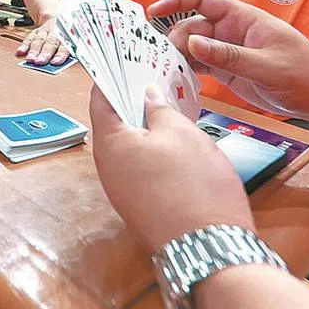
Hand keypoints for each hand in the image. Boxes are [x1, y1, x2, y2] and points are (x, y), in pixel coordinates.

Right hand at [15, 18, 70, 65]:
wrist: (59, 18)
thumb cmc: (68, 35)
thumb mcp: (73, 42)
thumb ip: (68, 53)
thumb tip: (59, 65)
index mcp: (68, 35)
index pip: (65, 46)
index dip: (60, 54)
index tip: (55, 62)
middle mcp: (56, 32)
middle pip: (50, 42)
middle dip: (44, 53)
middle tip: (39, 61)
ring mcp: (45, 31)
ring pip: (39, 40)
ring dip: (33, 50)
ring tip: (29, 59)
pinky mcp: (36, 31)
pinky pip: (29, 37)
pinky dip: (24, 45)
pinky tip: (20, 52)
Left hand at [91, 85, 252, 252]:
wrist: (209, 248)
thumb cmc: (193, 185)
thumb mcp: (181, 133)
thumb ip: (160, 109)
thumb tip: (148, 96)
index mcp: (110, 144)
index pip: (100, 100)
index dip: (111, 77)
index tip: (122, 59)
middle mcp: (108, 169)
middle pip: (113, 124)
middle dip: (131, 100)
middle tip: (150, 77)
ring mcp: (124, 191)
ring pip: (129, 148)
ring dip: (144, 127)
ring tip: (167, 105)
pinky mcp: (142, 206)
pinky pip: (140, 168)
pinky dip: (152, 150)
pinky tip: (175, 142)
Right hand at [150, 0, 308, 117]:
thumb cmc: (304, 74)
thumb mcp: (267, 66)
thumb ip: (229, 56)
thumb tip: (194, 43)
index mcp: (243, 18)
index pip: (204, 0)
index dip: (177, 1)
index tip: (155, 11)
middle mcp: (232, 31)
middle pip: (192, 26)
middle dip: (175, 37)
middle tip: (164, 57)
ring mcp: (229, 51)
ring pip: (193, 47)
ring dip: (179, 55)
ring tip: (166, 69)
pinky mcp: (228, 70)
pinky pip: (201, 64)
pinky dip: (187, 69)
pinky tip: (178, 77)